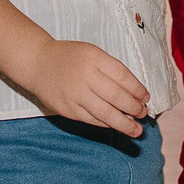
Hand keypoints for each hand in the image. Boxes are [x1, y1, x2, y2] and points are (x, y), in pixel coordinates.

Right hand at [20, 39, 149, 135]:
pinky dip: (107, 124)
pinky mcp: (68, 109)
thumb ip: (110, 70)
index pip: (123, 76)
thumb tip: (134, 93)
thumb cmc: (69, 58)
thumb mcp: (92, 53)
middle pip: (117, 96)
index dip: (137, 90)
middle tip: (143, 113)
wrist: (37, 63)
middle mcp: (85, 76)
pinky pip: (92, 120)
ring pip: (106, 113)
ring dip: (124, 123)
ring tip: (136, 129)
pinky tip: (116, 126)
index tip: (146, 98)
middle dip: (134, 108)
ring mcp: (76, 95)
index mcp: (94, 58)